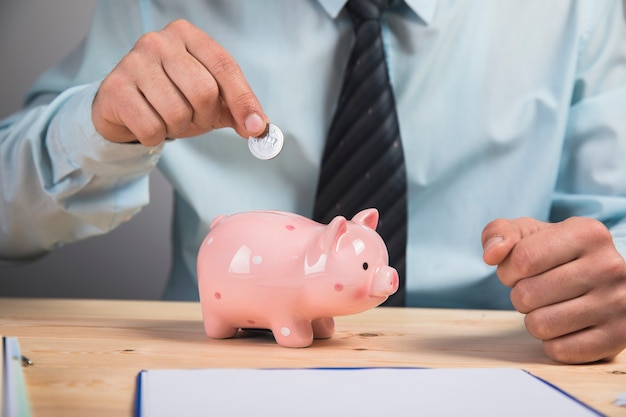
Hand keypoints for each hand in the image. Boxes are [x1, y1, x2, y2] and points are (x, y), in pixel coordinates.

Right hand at [92, 19, 266, 145]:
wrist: (123, 108)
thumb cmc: (172, 98)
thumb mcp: (210, 100)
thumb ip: (236, 109)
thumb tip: (260, 128)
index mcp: (188, 35)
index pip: (225, 67)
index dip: (244, 101)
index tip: (255, 128)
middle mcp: (159, 41)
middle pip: (204, 92)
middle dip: (205, 118)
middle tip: (195, 120)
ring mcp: (133, 62)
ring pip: (177, 113)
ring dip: (179, 129)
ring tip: (168, 119)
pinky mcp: (115, 88)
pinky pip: (152, 128)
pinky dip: (156, 137)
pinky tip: (148, 123)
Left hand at [482, 217, 625, 363]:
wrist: (603, 279)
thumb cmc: (557, 254)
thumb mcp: (529, 233)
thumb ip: (500, 233)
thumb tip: (491, 254)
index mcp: (586, 233)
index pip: (523, 259)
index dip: (508, 270)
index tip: (519, 271)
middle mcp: (609, 266)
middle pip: (527, 294)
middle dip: (520, 295)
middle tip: (537, 290)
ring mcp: (618, 303)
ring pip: (540, 325)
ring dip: (533, 319)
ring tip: (549, 307)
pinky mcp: (618, 336)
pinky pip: (559, 350)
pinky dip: (551, 342)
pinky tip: (564, 326)